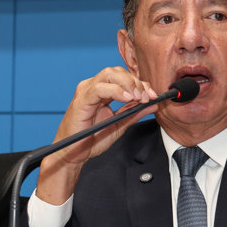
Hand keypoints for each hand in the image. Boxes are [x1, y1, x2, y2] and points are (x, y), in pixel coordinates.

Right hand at [37, 67, 156, 205]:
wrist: (73, 154)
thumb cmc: (90, 140)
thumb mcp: (119, 125)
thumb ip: (134, 113)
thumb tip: (153, 104)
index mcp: (102, 91)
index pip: (124, 78)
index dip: (140, 84)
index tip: (153, 95)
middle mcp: (93, 87)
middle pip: (117, 72)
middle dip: (136, 82)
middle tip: (146, 96)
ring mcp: (86, 92)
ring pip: (109, 74)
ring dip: (127, 83)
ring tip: (137, 97)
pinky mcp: (81, 100)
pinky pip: (99, 88)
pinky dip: (115, 91)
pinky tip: (126, 98)